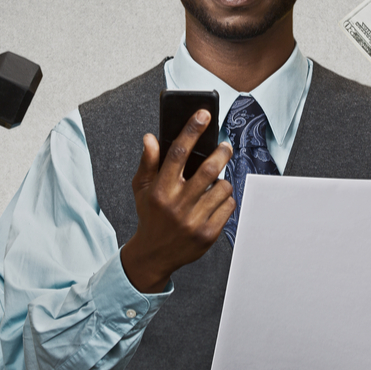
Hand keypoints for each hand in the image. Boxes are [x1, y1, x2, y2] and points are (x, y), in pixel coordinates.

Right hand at [120, 110, 234, 292]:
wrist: (154, 255)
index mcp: (159, 190)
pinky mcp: (208, 234)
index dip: (192, 130)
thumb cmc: (150, 215)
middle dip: (221, 153)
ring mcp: (193, 221)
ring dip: (223, 181)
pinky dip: (226, 200)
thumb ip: (148, 162)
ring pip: (222, 188)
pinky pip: (229, 207)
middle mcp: (176, 205)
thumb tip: (151, 137)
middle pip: (208, 169)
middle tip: (226, 146)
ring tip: (216, 182)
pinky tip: (216, 201)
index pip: (177, 153)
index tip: (203, 114)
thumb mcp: (141, 189)